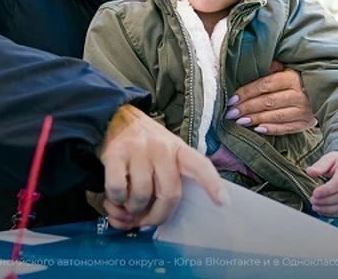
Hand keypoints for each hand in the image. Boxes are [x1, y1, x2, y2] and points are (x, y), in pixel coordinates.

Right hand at [97, 105, 227, 228]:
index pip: (200, 165)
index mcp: (178, 149)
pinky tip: (116, 197)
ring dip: (134, 209)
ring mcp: (138, 150)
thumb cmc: (143, 144)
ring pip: (142, 195)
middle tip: (146, 220)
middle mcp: (161, 148)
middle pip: (169, 194)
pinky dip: (116, 201)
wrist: (114, 117)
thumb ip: (165, 181)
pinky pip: (118, 190)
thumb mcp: (164, 151)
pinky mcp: (115, 154)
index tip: (223, 202)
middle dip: (158, 216)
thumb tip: (152, 219)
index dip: (213, 184)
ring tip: (129, 205)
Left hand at [225, 61, 316, 135]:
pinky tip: (257, 129)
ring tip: (239, 121)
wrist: (329, 92)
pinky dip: (271, 129)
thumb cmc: (302, 78)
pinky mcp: (306, 123)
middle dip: (246, 108)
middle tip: (230, 113)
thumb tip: (254, 66)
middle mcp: (299, 95)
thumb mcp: (290, 68)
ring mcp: (304, 111)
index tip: (232, 99)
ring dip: (255, 119)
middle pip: (267, 102)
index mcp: (292, 78)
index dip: (246, 92)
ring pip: (275, 116)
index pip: (264, 85)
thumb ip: (273, 68)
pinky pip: (286, 128)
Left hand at [305, 151, 337, 217]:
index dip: (326, 190)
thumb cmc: (337, 162)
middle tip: (312, 200)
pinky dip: (330, 214)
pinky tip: (321, 210)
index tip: (314, 193)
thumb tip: (309, 171)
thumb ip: (320, 165)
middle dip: (325, 201)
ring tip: (315, 206)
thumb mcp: (328, 159)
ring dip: (327, 209)